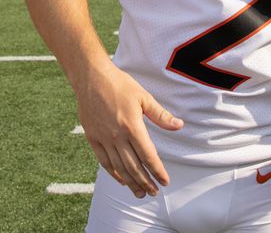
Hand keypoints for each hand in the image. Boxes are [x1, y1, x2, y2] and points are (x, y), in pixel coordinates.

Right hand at [74, 64, 182, 197]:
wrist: (91, 78)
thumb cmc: (121, 85)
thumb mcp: (144, 97)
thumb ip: (161, 115)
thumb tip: (179, 126)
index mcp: (132, 126)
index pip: (147, 155)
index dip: (157, 170)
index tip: (164, 181)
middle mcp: (117, 136)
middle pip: (133, 166)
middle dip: (145, 181)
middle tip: (154, 192)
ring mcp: (103, 138)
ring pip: (118, 167)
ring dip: (131, 182)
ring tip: (140, 192)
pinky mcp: (92, 138)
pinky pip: (103, 161)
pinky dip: (113, 172)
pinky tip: (122, 179)